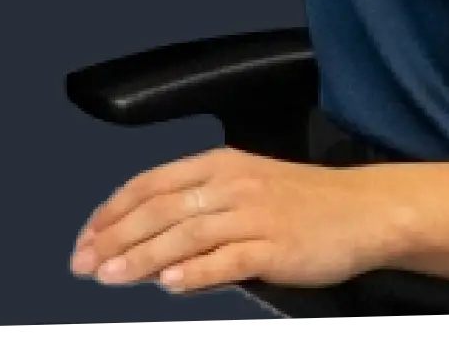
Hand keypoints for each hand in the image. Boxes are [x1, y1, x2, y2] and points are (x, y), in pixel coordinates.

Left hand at [70, 145, 398, 295]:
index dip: (113, 210)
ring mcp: (254, 215)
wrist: (363, 210)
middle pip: (161, 209)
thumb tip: (146, 243)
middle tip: (84, 263)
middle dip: (116, 237)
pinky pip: (227, 259)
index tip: (86, 236)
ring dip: (143, 257)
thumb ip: (199, 209)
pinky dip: (196, 272)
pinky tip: (171, 283)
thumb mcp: (246, 189)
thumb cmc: (303, 202)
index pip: (152, 183)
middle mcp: (233, 184)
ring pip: (186, 235)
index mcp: (221, 165)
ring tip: (112, 277)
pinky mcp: (275, 246)